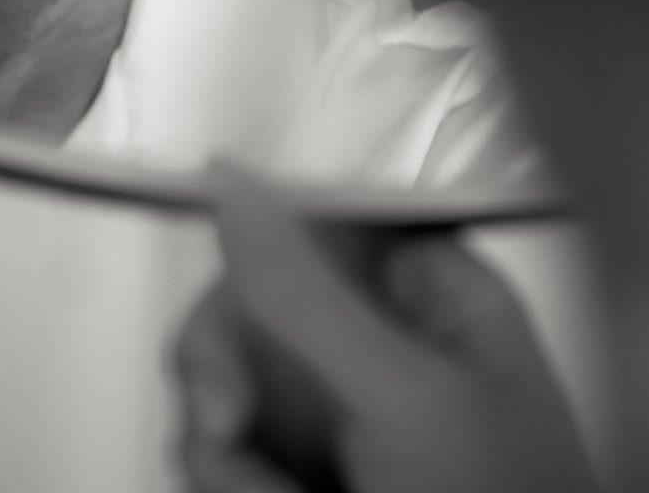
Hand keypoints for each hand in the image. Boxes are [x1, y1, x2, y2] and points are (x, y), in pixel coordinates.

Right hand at [175, 164, 597, 492]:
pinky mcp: (297, 478)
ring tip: (270, 492)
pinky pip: (216, 452)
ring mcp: (338, 421)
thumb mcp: (402, 397)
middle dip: (223, 373)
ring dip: (222, 451)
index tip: (231, 302)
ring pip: (217, 385)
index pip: (311, 219)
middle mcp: (379, 348)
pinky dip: (228, 483)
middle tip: (230, 420)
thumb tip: (234, 185)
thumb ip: (307, 292)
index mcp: (431, 296)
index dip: (252, 254)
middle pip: (246, 305)